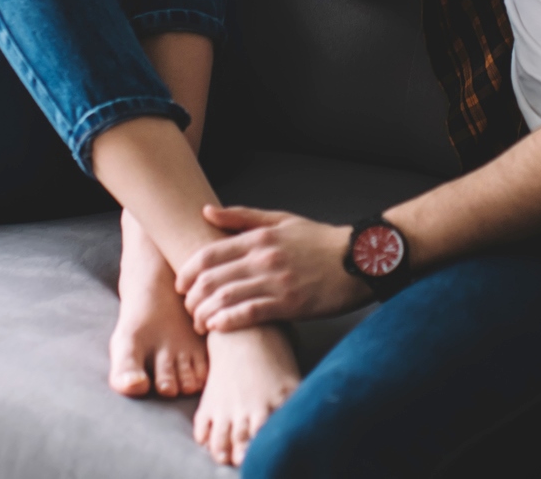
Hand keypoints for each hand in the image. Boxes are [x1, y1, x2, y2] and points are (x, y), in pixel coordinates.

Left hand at [175, 206, 370, 331]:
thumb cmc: (319, 242)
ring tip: (201, 323)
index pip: (209, 254)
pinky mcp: (290, 304)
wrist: (359, 259)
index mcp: (260, 238)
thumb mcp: (281, 220)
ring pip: (226, 299)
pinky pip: (250, 314)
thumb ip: (242, 218)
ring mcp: (277, 282)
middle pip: (212, 279)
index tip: (181, 285)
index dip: (188, 272)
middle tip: (189, 309)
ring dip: (206, 314)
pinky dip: (228, 322)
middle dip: (192, 298)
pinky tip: (218, 328)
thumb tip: (206, 212)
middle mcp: (264, 259)